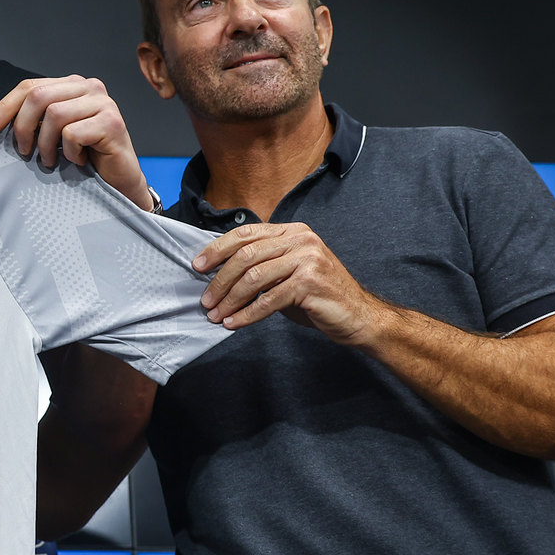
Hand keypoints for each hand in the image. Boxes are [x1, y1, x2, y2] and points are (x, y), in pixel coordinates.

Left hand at [0, 76, 152, 210]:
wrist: (119, 180)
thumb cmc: (85, 156)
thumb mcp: (53, 132)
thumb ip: (35, 118)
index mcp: (72, 85)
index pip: (30, 85)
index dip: (6, 106)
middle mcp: (89, 87)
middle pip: (39, 96)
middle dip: (23, 127)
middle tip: (25, 151)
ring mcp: (103, 102)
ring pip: (54, 115)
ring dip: (46, 144)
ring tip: (52, 160)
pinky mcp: (112, 122)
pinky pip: (72, 133)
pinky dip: (69, 153)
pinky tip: (78, 160)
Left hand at [193, 222, 382, 341]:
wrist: (357, 316)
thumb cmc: (317, 296)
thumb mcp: (287, 272)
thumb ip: (262, 265)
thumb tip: (218, 274)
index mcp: (293, 231)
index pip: (246, 234)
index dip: (217, 249)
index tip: (197, 266)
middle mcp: (301, 239)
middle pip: (246, 256)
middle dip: (220, 280)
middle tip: (206, 300)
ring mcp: (307, 259)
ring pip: (253, 278)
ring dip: (230, 299)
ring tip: (217, 315)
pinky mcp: (310, 283)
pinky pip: (268, 300)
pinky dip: (247, 314)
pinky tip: (234, 323)